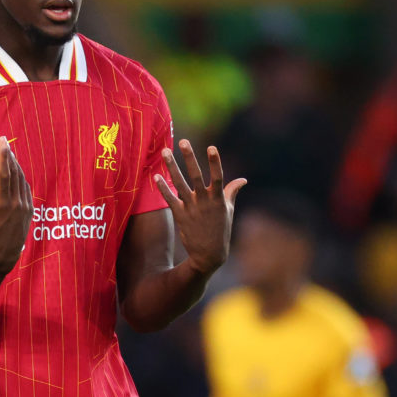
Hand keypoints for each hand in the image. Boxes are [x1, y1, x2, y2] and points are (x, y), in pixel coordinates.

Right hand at [0, 137, 32, 272]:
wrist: (4, 253)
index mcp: (2, 203)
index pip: (5, 173)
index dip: (4, 155)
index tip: (2, 141)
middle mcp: (16, 202)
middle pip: (15, 171)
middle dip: (9, 155)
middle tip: (4, 141)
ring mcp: (25, 205)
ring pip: (22, 178)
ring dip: (16, 164)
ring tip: (9, 153)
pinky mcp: (31, 209)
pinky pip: (26, 187)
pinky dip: (21, 177)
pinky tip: (16, 170)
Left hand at [156, 140, 245, 274]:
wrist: (209, 255)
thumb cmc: (221, 230)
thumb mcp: (228, 210)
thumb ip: (231, 192)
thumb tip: (242, 180)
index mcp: (218, 199)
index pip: (217, 176)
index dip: (215, 162)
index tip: (211, 147)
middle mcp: (204, 201)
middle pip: (195, 175)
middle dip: (189, 158)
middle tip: (183, 141)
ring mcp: (192, 208)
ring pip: (179, 184)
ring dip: (171, 167)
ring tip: (164, 152)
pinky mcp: (181, 215)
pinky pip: (170, 199)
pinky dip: (163, 188)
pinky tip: (155, 177)